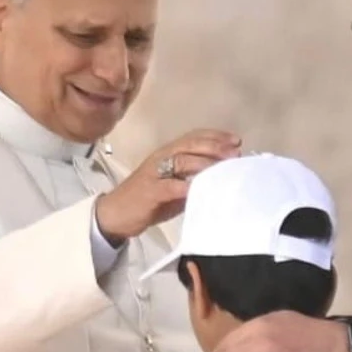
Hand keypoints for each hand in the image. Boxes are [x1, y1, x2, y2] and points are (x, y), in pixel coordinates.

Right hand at [95, 129, 241, 243]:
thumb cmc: (148, 202)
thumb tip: (221, 180)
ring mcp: (154, 172)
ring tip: (224, 167)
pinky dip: (187, 186)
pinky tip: (201, 188)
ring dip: (205, 162)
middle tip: (235, 153)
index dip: (215, 136)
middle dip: (215, 146)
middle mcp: (161, 157)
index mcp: (167, 154)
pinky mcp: (149, 190)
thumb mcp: (175, 189)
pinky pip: (170, 185)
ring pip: (182, 160)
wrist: (115, 214)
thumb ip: (193, 182)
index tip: (236, 141)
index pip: (193, 137)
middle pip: (190, 144)